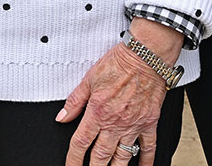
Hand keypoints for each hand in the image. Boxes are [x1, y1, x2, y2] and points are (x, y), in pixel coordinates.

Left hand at [58, 20, 178, 165]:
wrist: (146, 56)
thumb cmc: (120, 63)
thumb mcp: (89, 79)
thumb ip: (75, 101)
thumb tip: (62, 116)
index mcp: (97, 112)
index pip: (80, 143)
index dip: (73, 160)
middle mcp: (115, 122)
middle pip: (100, 156)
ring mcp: (133, 125)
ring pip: (122, 157)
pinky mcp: (149, 123)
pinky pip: (148, 148)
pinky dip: (146, 161)